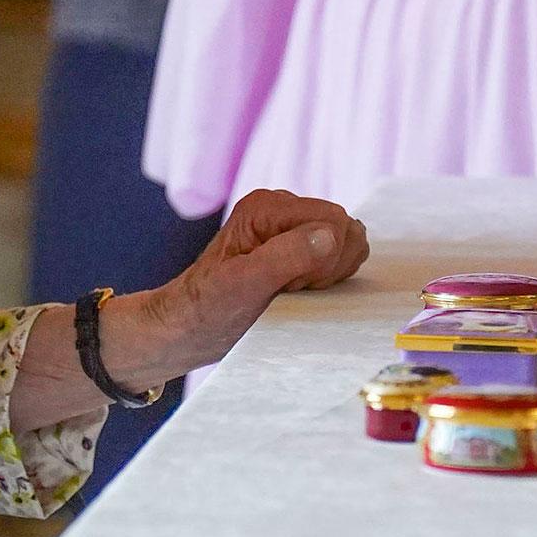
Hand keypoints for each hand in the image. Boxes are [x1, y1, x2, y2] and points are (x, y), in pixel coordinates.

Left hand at [129, 190, 369, 380]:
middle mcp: (282, 211)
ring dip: (328, 275)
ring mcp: (291, 230)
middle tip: (288, 288)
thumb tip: (329, 236)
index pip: (334, 221)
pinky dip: (328, 280)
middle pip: (345, 230)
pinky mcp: (299, 251)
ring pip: (346, 244)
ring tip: (290, 291)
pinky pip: (339, 258)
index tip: (289, 283)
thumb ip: (287, 257)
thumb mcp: (242, 285)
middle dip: (328, 267)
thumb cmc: (208, 308)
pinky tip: (297, 293)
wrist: (189, 329)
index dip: (324, 259)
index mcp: (267, 207)